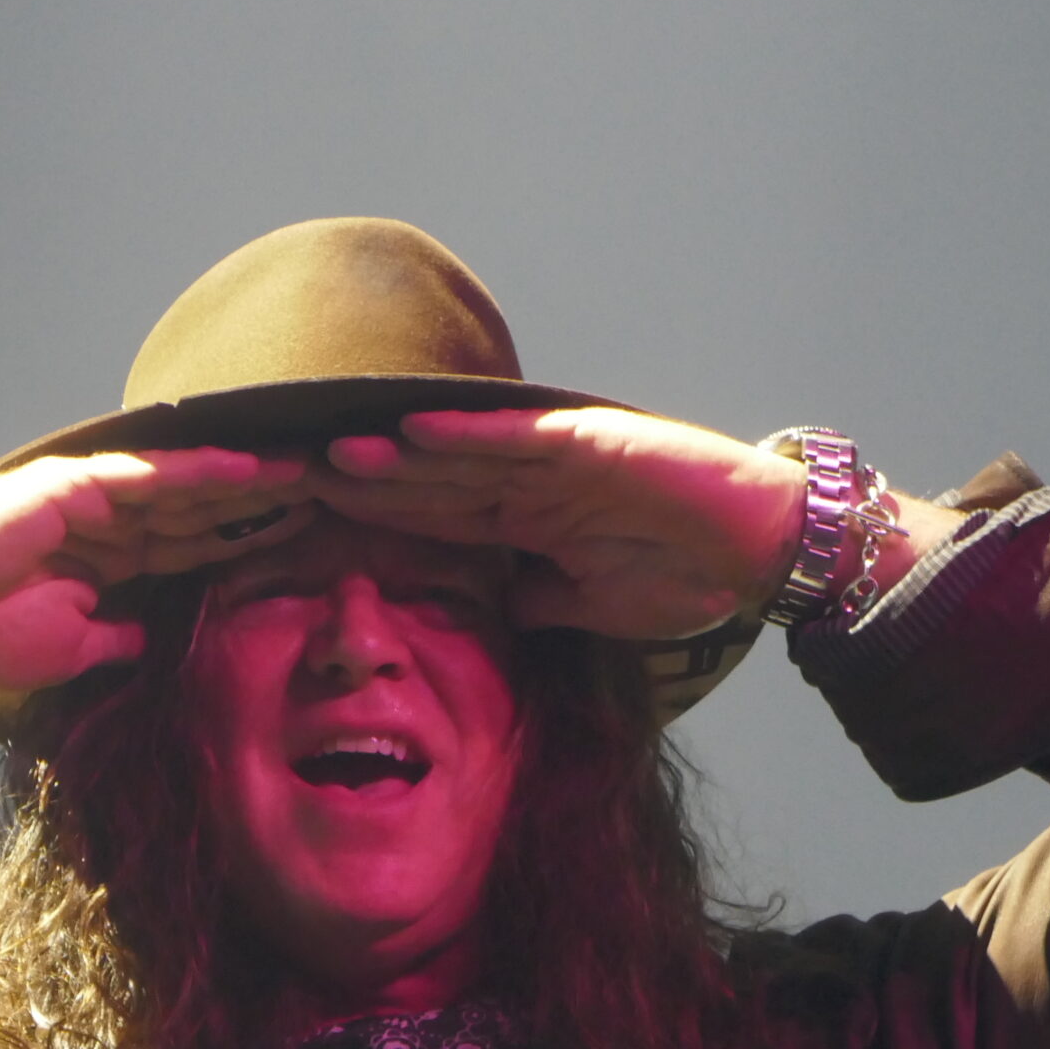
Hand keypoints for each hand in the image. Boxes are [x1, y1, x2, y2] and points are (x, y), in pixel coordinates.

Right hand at [0, 447, 313, 701]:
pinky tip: (249, 467)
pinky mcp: (77, 488)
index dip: (249, 538)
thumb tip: (146, 642)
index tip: (305, 534)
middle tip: (330, 488)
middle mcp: (111, 524)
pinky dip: (201, 471)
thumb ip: (113, 641)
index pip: (196, 545)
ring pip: (190, 486)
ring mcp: (95, 501)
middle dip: (265, 501)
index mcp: (112, 563)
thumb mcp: (69, 652)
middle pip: (205, 509)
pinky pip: (152, 478)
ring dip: (248, 480)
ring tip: (308, 471)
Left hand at [317, 408, 807, 639]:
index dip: (375, 521)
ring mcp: (555, 460)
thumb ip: (541, 604)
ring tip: (329, 451)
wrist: (760, 550)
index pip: (433, 521)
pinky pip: (515, 436)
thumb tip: (495, 618)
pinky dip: (465, 432)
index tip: (315, 525)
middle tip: (289, 478)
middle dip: (362, 483)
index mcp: (525, 525)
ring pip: (457, 452)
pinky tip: (413, 430)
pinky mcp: (589, 442)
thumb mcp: (594, 609)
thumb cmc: (688, 577)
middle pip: (428, 482)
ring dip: (394, 453)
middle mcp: (529, 486)